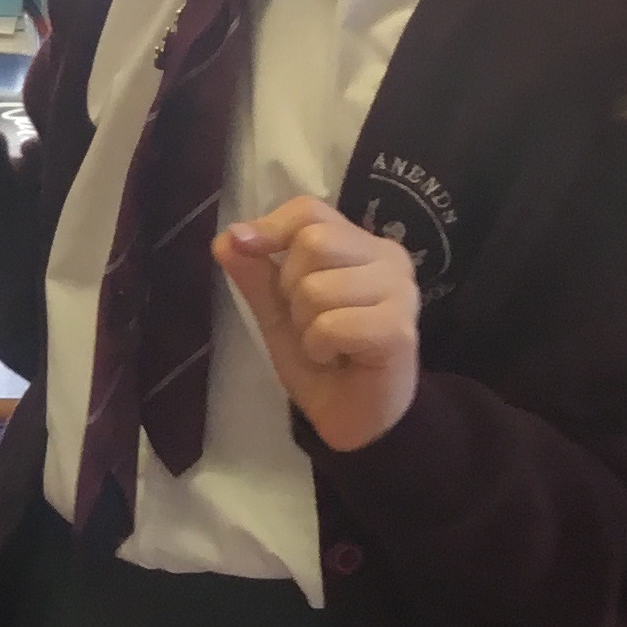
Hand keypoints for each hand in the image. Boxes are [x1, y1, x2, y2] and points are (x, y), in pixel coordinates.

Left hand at [216, 195, 422, 453]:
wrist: (352, 416)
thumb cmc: (322, 358)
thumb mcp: (277, 311)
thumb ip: (255, 273)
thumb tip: (225, 237)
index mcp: (361, 245)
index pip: (310, 210)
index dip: (271, 226)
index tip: (246, 247)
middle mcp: (388, 258)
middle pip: (314, 241)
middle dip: (291, 288)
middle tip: (308, 321)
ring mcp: (400, 292)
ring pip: (318, 287)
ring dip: (305, 325)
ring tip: (325, 344)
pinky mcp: (399, 329)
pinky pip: (332, 325)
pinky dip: (320, 347)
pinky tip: (338, 359)